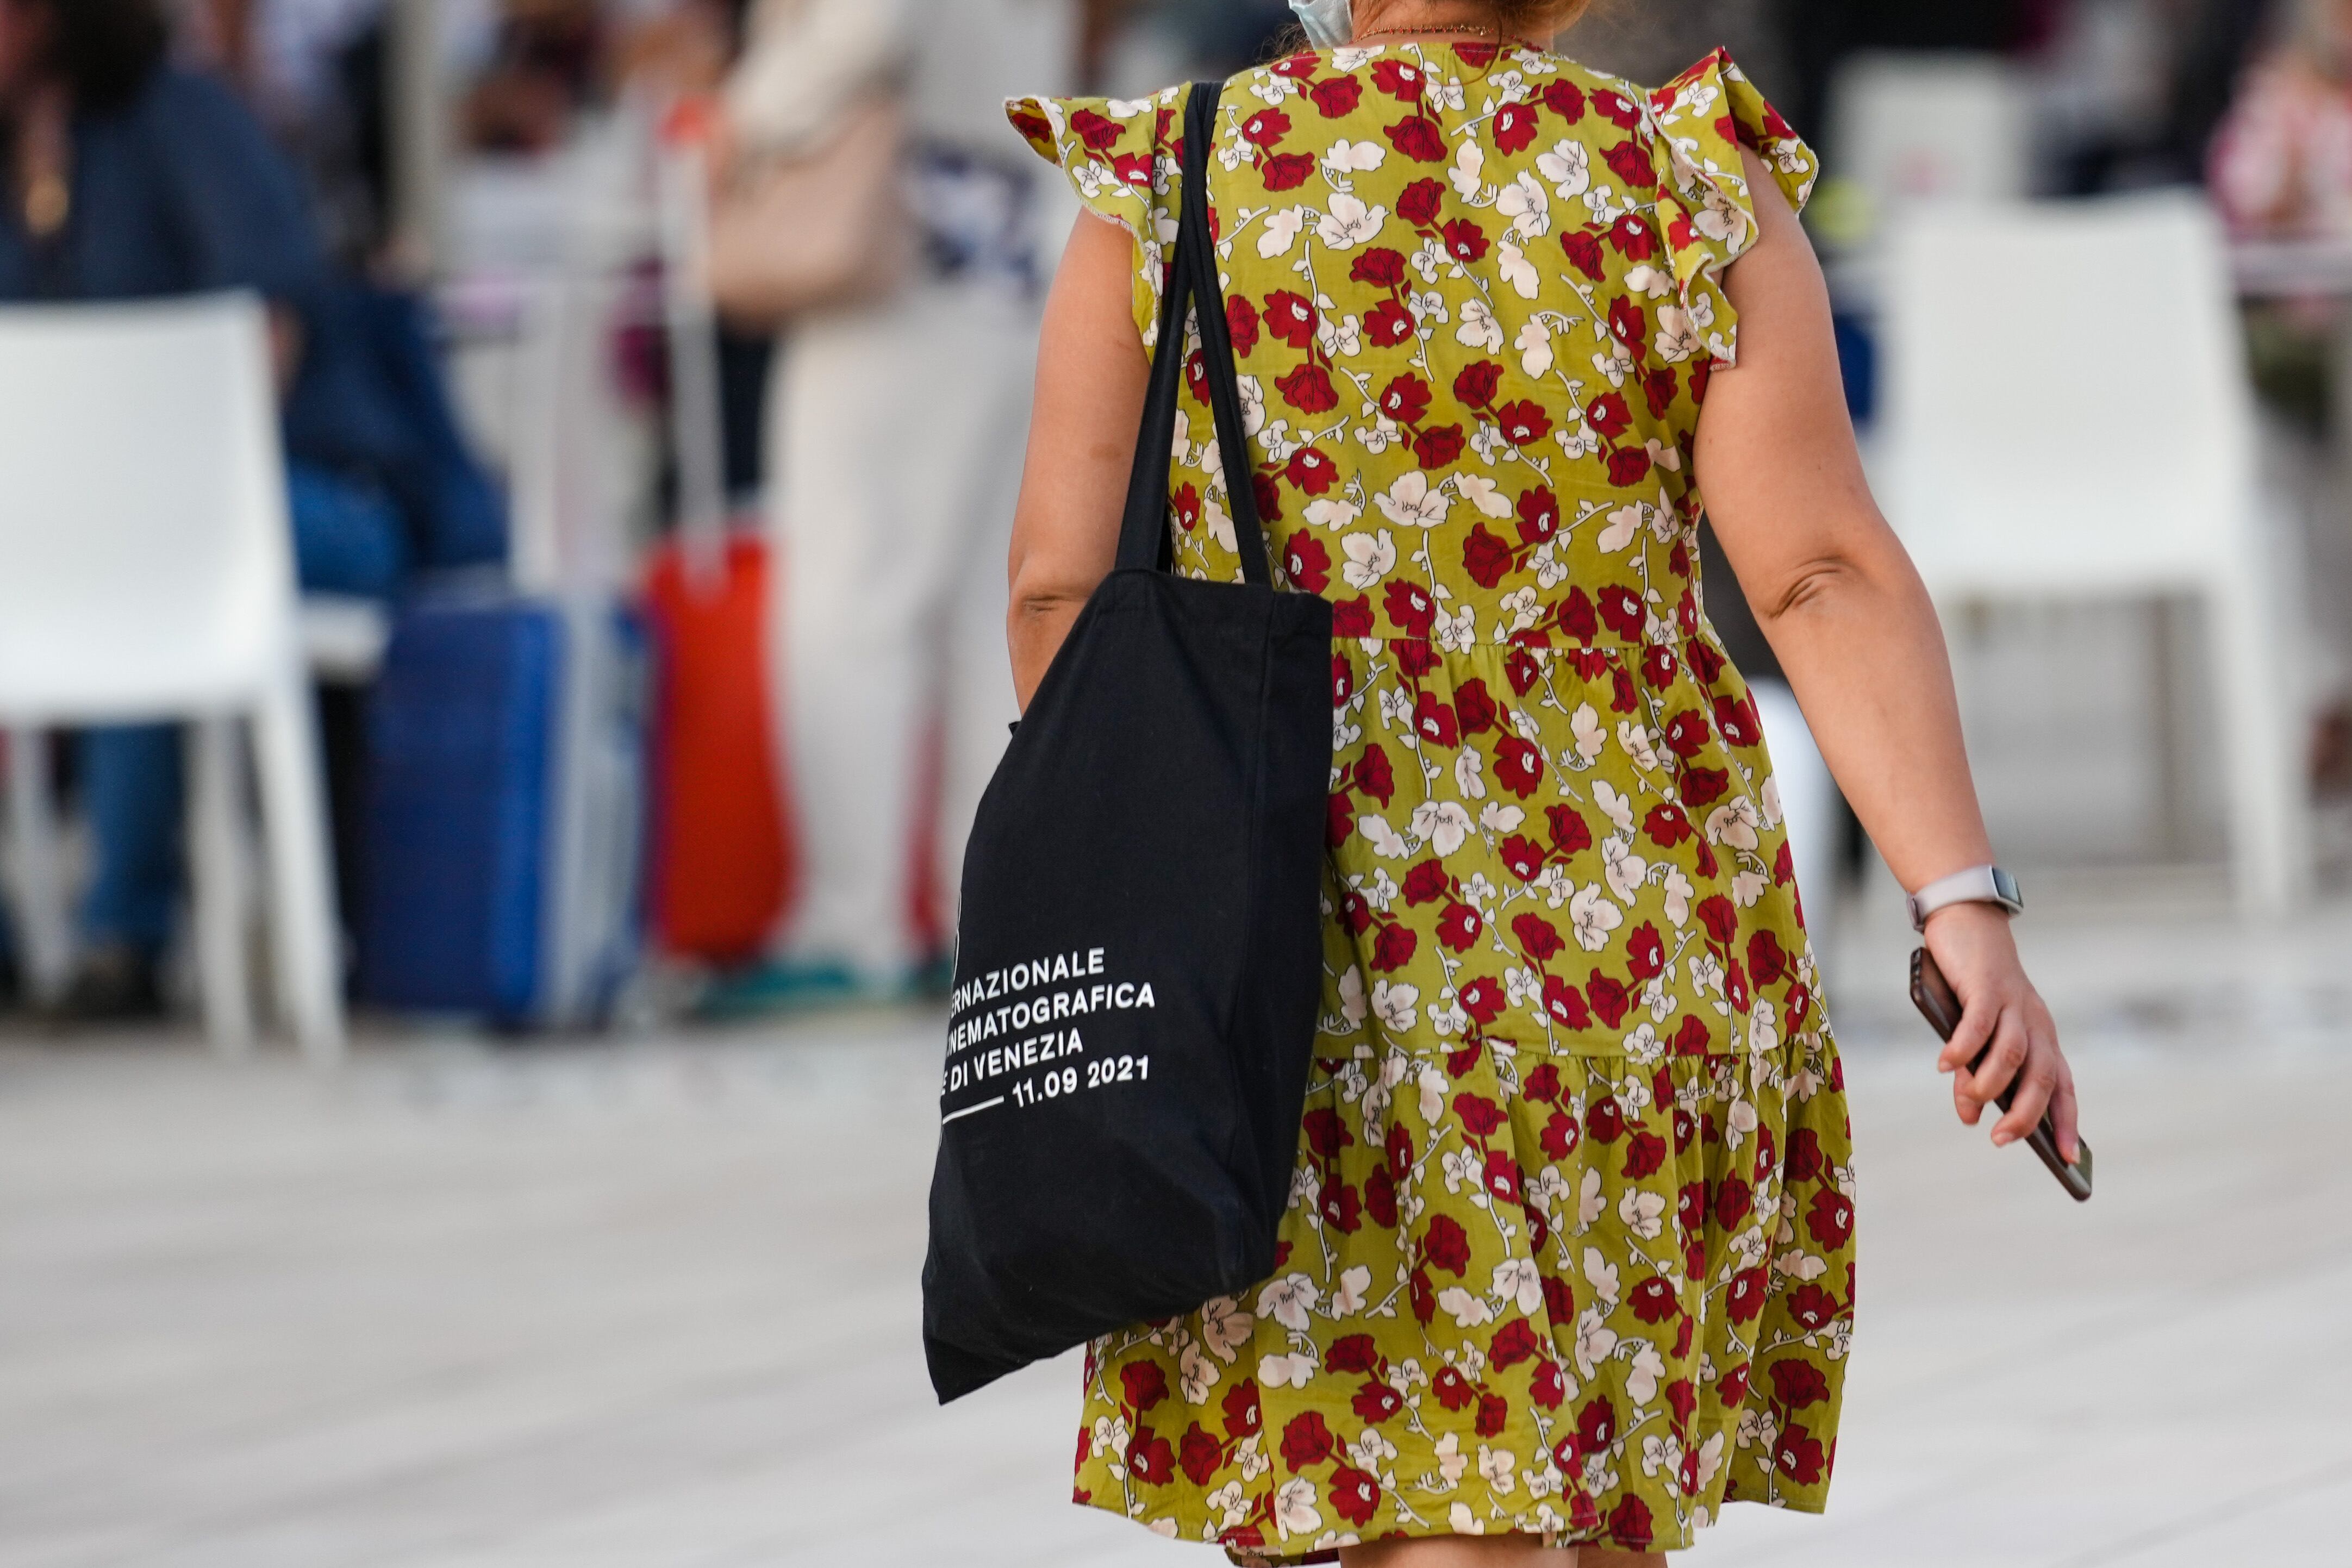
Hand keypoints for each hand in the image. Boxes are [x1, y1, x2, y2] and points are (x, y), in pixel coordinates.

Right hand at [1923, 904, 2081, 1163]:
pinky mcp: (1987, 987)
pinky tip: (1946, 1065)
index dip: (2067, 1123)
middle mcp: (2036, 1024)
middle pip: (2042, 1077)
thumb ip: (1977, 1075)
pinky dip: (1963, 1049)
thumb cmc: (1973, 987)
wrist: (1969, 923)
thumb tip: (1970, 1114)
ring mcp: (2014, 1005)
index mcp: (2042, 1038)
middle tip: (2001, 1140)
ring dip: (1991, 1085)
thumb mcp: (1977, 1036)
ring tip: (1969, 1102)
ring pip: (2013, 1055)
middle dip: (2025, 1115)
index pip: (2063, 1087)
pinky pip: (1979, 1025)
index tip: (2068, 1158)